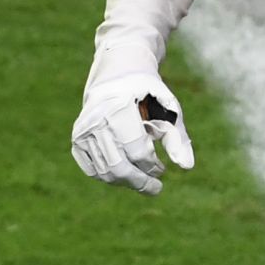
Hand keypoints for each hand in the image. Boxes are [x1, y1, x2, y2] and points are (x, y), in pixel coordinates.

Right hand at [70, 73, 193, 195]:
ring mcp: (82, 131)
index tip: (163, 169)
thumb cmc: (148, 93)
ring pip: (104, 171)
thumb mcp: (168, 106)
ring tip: (144, 182)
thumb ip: (177, 136)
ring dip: (126, 182)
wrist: (117, 75)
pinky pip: (92, 169)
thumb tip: (187, 167)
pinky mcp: (77, 140)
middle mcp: (95, 121)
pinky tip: (127, 176)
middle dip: (139, 181)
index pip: (136, 149)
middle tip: (156, 188)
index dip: (152, 165)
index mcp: (118, 108)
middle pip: (117, 165)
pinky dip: (110, 177)